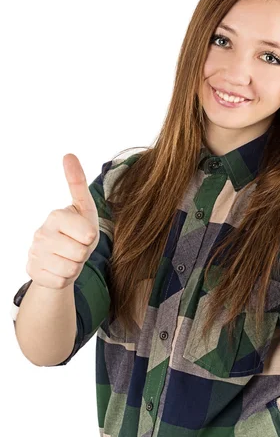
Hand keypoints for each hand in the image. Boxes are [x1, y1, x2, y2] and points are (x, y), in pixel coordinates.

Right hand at [26, 154, 99, 289]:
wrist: (60, 259)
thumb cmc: (77, 231)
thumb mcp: (85, 208)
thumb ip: (77, 183)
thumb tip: (68, 154)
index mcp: (56, 215)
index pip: (88, 234)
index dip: (91, 237)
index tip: (84, 233)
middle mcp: (41, 233)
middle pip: (80, 253)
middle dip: (84, 253)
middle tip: (76, 247)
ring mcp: (34, 253)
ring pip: (70, 269)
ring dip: (75, 266)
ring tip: (68, 257)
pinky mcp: (32, 271)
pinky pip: (60, 281)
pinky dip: (64, 279)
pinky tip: (58, 268)